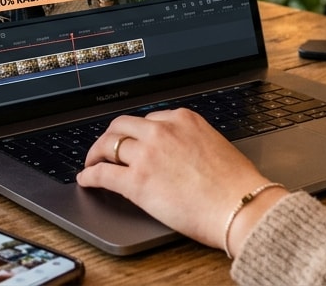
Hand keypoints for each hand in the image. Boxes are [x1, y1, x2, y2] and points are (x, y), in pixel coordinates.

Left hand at [76, 109, 278, 250]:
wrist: (239, 206)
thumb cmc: (235, 184)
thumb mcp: (215, 145)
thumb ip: (192, 140)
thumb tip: (180, 152)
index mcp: (184, 119)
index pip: (150, 118)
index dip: (138, 133)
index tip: (134, 141)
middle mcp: (162, 131)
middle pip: (123, 125)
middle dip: (111, 136)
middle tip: (106, 148)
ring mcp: (147, 155)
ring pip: (109, 144)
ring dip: (96, 153)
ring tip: (93, 162)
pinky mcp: (137, 182)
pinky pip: (103, 173)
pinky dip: (90, 175)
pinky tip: (86, 179)